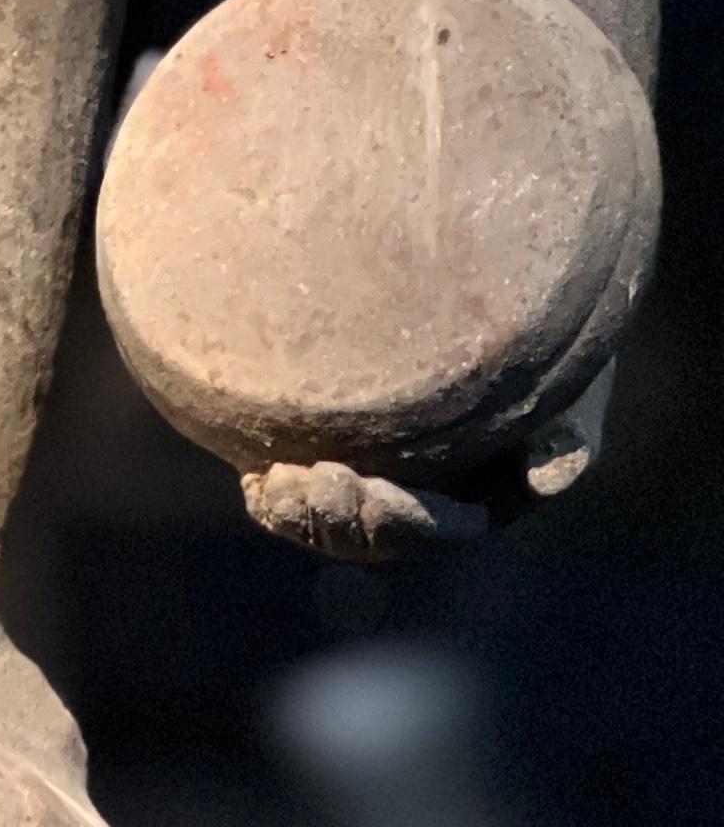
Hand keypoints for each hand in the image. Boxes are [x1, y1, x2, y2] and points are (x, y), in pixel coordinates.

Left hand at [242, 380, 608, 561]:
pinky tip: (259, 478)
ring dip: (302, 514)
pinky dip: (276, 497)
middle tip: (314, 485)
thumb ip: (564, 436)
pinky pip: (293, 492)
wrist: (492, 293)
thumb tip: (547, 482)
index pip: (439, 527)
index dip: (407, 520)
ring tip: (279, 483)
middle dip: (342, 522)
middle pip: (375, 533)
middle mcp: (420, 497)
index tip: (378, 492)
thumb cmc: (544, 345)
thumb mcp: (568, 387)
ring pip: (330, 517)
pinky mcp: (326, 450)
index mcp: (477, 498)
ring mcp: (370, 476)